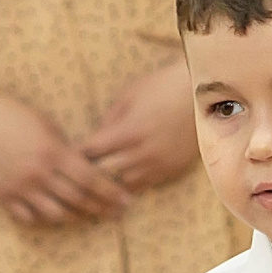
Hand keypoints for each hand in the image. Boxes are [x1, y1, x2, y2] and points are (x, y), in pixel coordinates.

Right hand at [0, 95, 129, 227]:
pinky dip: (42, 219)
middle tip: (115, 214)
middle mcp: (39, 174)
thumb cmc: (13, 115)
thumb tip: (85, 167)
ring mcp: (20, 187)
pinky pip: (28, 217)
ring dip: (74, 216)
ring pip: (55, 214)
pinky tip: (52, 216)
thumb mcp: (47, 126)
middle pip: (77, 199)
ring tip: (85, 215)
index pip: (91, 179)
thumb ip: (66, 149)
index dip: (110, 193)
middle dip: (101, 208)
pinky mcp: (3, 195)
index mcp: (53, 153)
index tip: (124, 201)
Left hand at [80, 62, 199, 193]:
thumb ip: (110, 119)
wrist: (203, 94)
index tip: (68, 152)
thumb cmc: (163, 87)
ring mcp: (158, 164)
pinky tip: (124, 177)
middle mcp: (142, 153)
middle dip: (89, 169)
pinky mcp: (172, 170)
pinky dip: (131, 182)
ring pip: (122, 184)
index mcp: (128, 131)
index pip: (91, 151)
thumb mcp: (129, 95)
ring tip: (100, 177)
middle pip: (103, 172)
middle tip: (78, 169)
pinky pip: (145, 185)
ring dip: (110, 179)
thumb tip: (96, 139)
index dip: (77, 152)